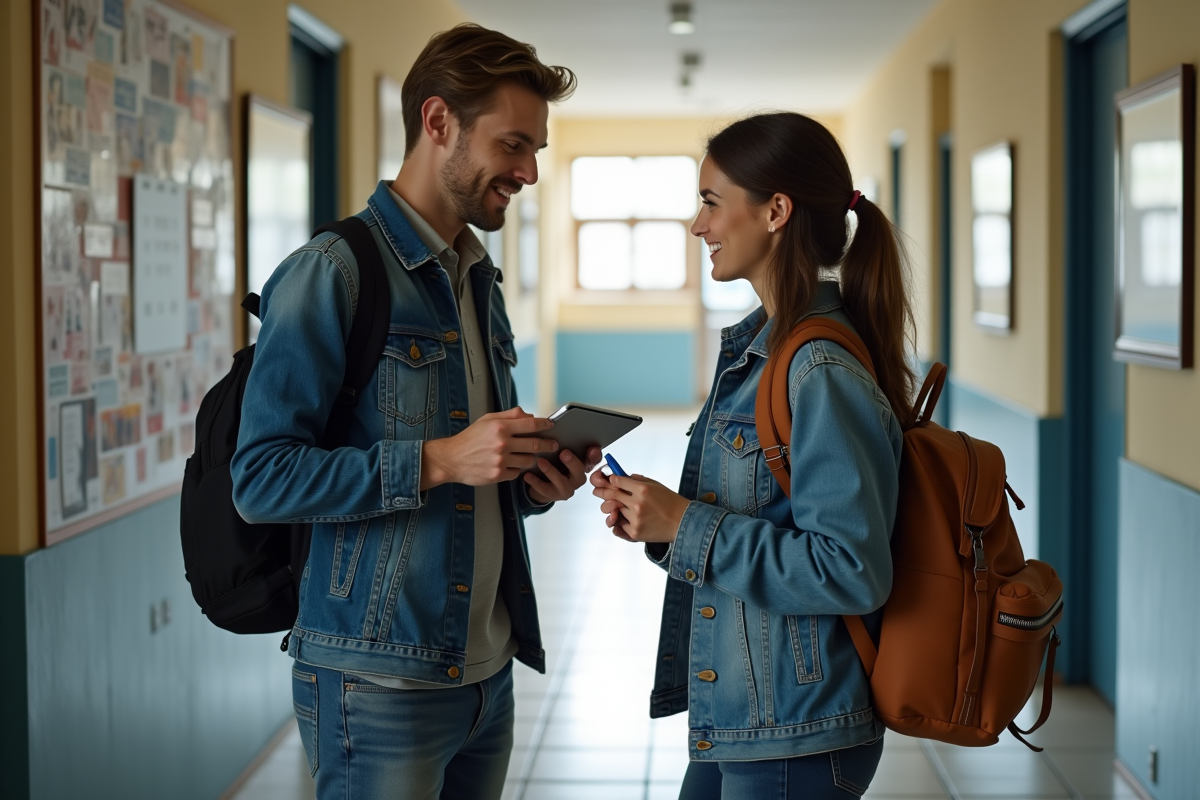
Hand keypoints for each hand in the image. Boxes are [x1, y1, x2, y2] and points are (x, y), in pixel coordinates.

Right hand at [421, 407, 558, 489]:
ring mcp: (500, 461)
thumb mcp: (487, 420)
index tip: (551, 425)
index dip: (545, 424)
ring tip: (528, 455)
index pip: (531, 424)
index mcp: (500, 427)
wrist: (451, 459)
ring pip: (529, 460)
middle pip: (535, 444)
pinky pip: (517, 472)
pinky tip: (510, 465)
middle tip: (554, 444)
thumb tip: (529, 415)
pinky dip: (516, 469)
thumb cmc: (470, 438)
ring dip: (532, 458)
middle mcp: (502, 444)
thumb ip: (509, 415)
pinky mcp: (498, 475)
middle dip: (549, 444)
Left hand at [523, 446, 602, 503]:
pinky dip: (536, 482)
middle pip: (580, 471)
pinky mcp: (555, 495)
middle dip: (573, 462)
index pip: (593, 459)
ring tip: (540, 461)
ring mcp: (567, 487)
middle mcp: (577, 476)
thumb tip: (548, 424)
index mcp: (582, 463)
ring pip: (562, 482)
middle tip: (564, 453)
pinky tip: (527, 475)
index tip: (592, 448)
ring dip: (551, 471)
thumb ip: (555, 439)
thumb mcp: (555, 449)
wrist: (540, 483)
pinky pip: (546, 490)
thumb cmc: (551, 461)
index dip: (594, 455)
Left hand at [589, 470, 689, 543]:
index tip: (608, 480)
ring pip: (614, 511)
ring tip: (617, 507)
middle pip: (611, 495)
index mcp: (643, 489)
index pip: (617, 481)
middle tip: (596, 491)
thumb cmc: (670, 502)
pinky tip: (625, 520)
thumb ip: (638, 480)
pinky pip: (619, 526)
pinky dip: (620, 523)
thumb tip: (620, 477)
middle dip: (602, 492)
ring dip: (614, 509)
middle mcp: (637, 503)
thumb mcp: (656, 485)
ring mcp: (635, 519)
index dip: (611, 480)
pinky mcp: (634, 533)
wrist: (682, 523)